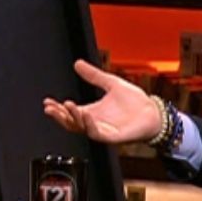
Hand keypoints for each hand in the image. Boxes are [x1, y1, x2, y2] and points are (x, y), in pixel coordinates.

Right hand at [42, 59, 161, 144]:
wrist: (154, 112)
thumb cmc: (135, 102)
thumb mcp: (110, 83)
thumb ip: (93, 75)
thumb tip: (78, 63)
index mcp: (91, 112)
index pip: (69, 112)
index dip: (57, 108)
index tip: (47, 101)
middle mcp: (94, 123)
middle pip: (70, 123)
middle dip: (59, 116)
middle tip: (49, 108)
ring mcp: (102, 130)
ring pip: (81, 128)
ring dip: (72, 118)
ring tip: (66, 106)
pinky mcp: (112, 136)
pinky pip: (96, 133)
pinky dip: (88, 125)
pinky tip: (84, 114)